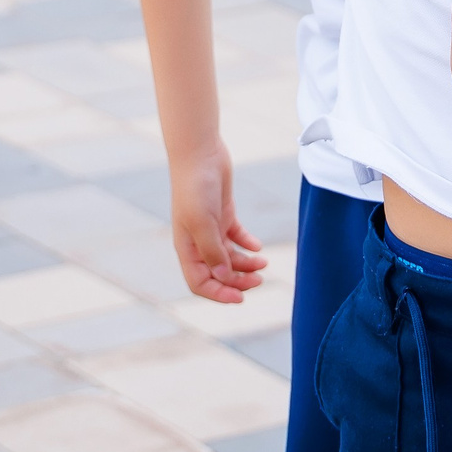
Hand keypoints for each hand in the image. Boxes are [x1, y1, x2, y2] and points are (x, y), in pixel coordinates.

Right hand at [169, 145, 266, 302]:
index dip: (219, 293)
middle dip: (238, 281)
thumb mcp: (203, 223)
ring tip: (264, 263)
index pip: (199, 283)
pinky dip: (247, 244)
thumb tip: (223, 278)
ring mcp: (211, 228)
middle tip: (260, 280)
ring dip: (246, 264)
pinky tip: (257, 246)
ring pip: (229, 257)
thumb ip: (213, 252)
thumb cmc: (195, 187)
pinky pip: (235, 236)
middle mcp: (198, 242)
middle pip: (217, 273)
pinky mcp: (223, 214)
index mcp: (187, 248)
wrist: (200, 153)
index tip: (241, 297)